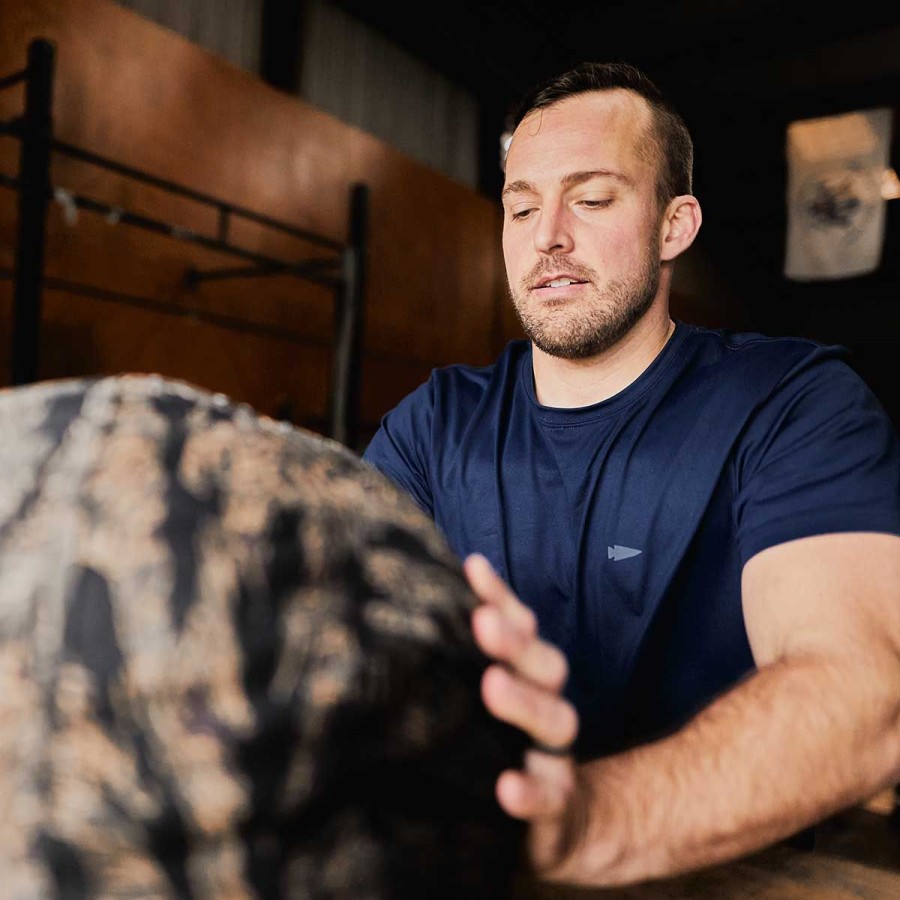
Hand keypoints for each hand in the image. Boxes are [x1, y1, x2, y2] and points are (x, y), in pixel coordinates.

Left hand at [464, 553, 584, 875]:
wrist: (548, 825)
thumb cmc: (497, 745)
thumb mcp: (482, 694)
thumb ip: (457, 656)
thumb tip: (416, 597)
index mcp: (529, 676)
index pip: (522, 627)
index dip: (501, 597)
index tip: (473, 568)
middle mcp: (547, 706)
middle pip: (545, 665)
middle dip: (515, 642)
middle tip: (482, 622)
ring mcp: (554, 755)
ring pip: (556, 721)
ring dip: (526, 702)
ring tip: (492, 686)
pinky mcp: (555, 806)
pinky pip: (550, 798)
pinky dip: (531, 793)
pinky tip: (507, 786)